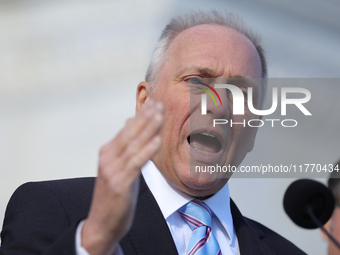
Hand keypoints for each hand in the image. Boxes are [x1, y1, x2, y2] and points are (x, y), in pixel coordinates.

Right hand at [82, 99, 163, 254]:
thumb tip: (130, 122)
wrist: (101, 224)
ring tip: (160, 114)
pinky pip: (136, 163)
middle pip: (130, 133)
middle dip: (146, 117)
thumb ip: (124, 146)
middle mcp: (108, 158)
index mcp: (108, 152)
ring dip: (148, 128)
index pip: (127, 129)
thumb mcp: (117, 167)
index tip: (155, 102)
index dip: (141, 115)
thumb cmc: (113, 195)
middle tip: (160, 103)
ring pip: (133, 144)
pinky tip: (158, 140)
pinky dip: (147, 150)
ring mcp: (112, 170)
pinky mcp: (119, 184)